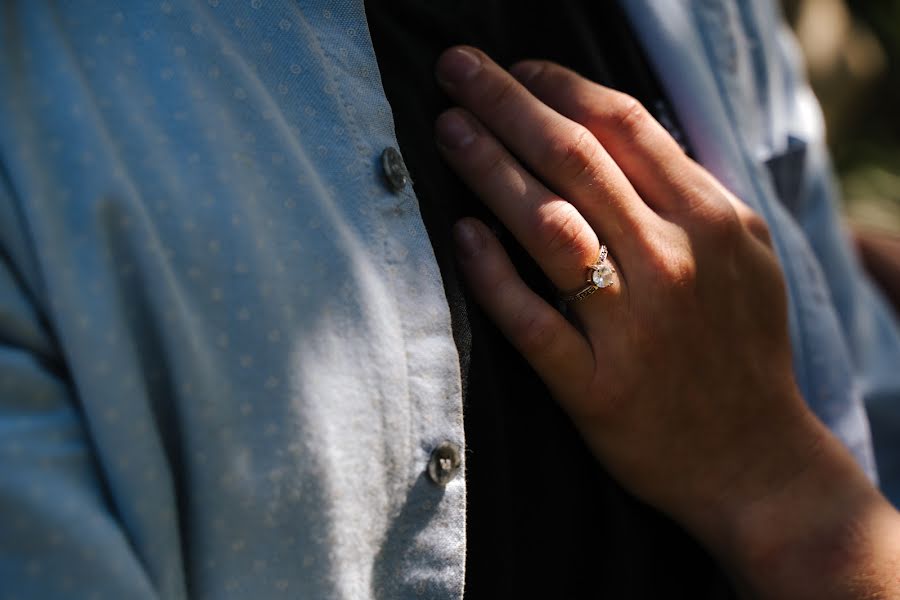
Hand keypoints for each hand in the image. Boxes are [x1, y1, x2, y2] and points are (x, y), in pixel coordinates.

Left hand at [434, 46, 899, 598]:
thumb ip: (687, 191)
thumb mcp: (743, 253)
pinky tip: (463, 236)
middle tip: (457, 71)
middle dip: (508, 105)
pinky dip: (494, 274)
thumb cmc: (741, 349)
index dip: (562, 88)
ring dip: (491, 169)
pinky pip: (533, 321)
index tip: (516, 71)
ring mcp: (633, 326)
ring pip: (549, 227)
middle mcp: (672, 263)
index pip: (625, 127)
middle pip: (575, 160)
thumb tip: (614, 131)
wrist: (756, 461)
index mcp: (709, 220)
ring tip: (449, 130)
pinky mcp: (597, 387)